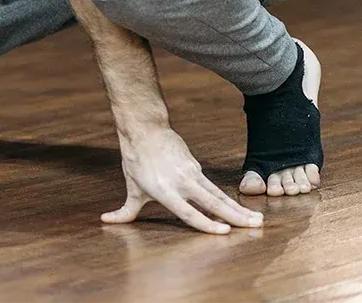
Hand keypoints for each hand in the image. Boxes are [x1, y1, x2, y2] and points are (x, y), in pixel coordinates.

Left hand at [105, 126, 263, 233]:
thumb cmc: (136, 160)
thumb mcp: (131, 188)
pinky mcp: (196, 166)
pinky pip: (214, 186)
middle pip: (212, 202)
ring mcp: (191, 173)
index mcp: (164, 191)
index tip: (225, 232)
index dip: (207, 224)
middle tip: (256, 227)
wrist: (145, 129)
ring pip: (218, 194)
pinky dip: (228, 198)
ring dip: (238, 208)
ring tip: (256, 220)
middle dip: (235, 216)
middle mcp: (181, 182)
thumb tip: (105, 221)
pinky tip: (239, 208)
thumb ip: (124, 211)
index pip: (189, 212)